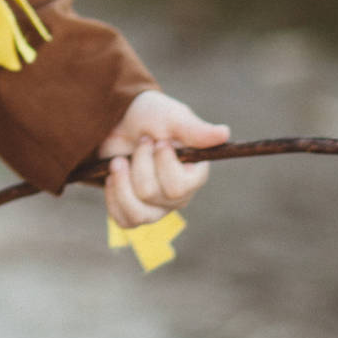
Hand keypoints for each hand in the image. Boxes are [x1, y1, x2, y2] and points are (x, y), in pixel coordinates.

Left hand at [97, 90, 229, 228]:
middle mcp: (178, 196)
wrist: (120, 121)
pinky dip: (114, 197)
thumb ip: (194, 129)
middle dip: (139, 163)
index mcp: (194, 175)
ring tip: (118, 161)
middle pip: (151, 194)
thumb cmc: (150, 117)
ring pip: (137, 213)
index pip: (178, 187)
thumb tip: (224, 133)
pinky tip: (112, 176)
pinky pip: (123, 220)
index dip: (162, 163)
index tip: (157, 139)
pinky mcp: (134, 213)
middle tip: (140, 141)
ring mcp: (157, 208)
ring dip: (122, 182)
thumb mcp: (171, 117)